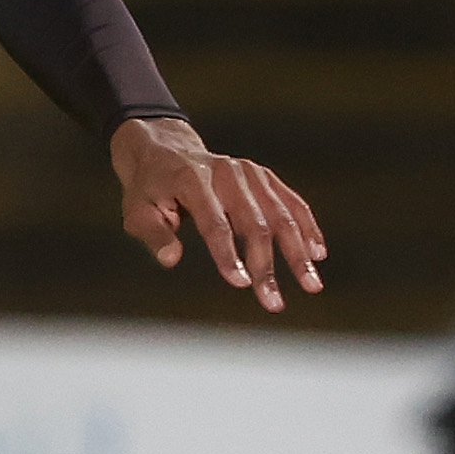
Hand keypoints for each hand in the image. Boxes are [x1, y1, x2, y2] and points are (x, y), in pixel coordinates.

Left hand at [111, 116, 325, 313]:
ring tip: (311, 284)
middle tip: (273, 302)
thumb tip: (170, 260)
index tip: (240, 284)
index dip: (227, 255)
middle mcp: (227, 173)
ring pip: (281, 214)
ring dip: (298, 252)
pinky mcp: (263, 176)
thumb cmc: (149, 189)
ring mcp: (249, 172)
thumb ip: (154, 236)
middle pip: (254, 223)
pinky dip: (307, 227)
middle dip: (266, 266)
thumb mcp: (137, 212)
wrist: (165, 150)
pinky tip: (318, 253)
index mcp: (193, 180)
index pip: (214, 223)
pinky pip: (291, 202)